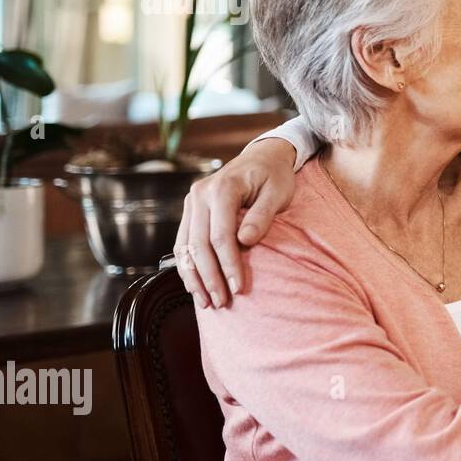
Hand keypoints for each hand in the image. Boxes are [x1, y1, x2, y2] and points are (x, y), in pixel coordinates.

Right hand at [176, 137, 296, 308]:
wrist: (262, 157)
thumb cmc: (274, 175)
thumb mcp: (278, 192)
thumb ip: (262, 215)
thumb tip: (245, 241)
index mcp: (222, 188)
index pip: (221, 235)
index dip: (229, 264)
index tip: (239, 287)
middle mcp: (200, 195)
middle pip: (198, 245)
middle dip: (210, 277)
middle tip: (222, 303)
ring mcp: (191, 203)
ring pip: (185, 247)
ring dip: (194, 277)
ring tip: (206, 303)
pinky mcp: (190, 211)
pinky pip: (182, 243)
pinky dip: (187, 267)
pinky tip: (196, 287)